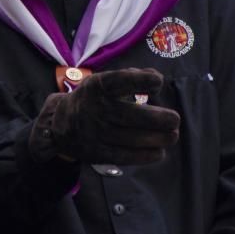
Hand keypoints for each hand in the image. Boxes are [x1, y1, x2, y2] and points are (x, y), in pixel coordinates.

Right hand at [29, 68, 179, 164]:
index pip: (118, 81)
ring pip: (130, 138)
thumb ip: (130, 77)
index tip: (158, 82)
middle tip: (175, 119)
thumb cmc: (92, 99)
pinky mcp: (97, 153)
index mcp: (96, 87)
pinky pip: (124, 156)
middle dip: (156, 119)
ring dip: (156, 139)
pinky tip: (160, 152)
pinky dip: (144, 155)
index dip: (139, 81)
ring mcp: (95, 133)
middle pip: (128, 115)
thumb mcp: (103, 82)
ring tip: (172, 136)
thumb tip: (155, 78)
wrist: (59, 125)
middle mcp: (95, 109)